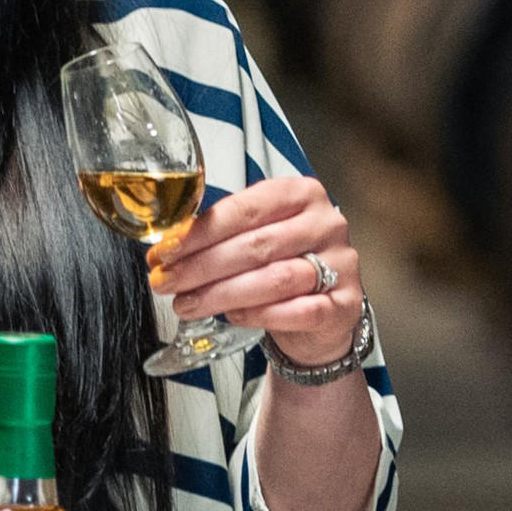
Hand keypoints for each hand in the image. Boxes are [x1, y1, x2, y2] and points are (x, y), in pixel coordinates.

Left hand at [148, 174, 362, 366]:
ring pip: (275, 279)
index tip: (166, 251)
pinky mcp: (346, 303)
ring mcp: (341, 264)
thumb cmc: (281, 265)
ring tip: (187, 304)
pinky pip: (299, 311)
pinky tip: (232, 316)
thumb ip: (219, 236)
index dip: (201, 232)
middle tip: (167, 282)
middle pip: (256, 245)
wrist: (321, 311)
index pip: (245, 209)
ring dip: (222, 294)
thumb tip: (166, 249)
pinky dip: (260, 314)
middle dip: (203, 266)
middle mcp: (325, 223)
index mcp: (300, 194)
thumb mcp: (253, 237)